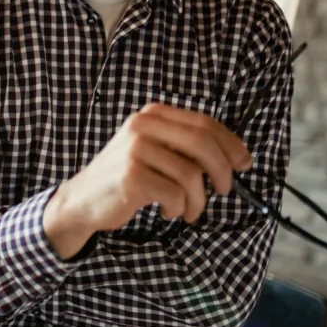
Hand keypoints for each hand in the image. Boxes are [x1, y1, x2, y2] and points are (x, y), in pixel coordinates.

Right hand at [43, 103, 252, 257]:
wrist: (83, 199)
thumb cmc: (127, 178)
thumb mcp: (154, 151)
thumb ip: (184, 147)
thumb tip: (235, 159)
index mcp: (152, 115)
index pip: (203, 123)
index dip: (230, 144)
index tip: (244, 165)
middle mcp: (142, 126)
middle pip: (202, 143)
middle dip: (222, 171)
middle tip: (225, 190)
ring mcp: (135, 149)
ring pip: (191, 174)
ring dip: (197, 200)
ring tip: (187, 210)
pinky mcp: (131, 175)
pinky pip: (175, 194)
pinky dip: (178, 208)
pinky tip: (167, 211)